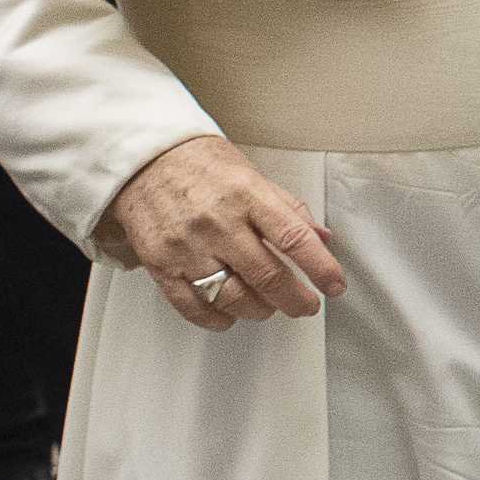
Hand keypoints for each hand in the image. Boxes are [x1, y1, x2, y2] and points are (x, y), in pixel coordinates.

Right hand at [102, 134, 346, 329]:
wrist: (144, 161)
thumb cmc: (202, 167)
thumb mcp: (253, 176)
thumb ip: (289, 210)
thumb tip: (323, 239)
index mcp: (248, 196)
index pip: (294, 238)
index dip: (320, 267)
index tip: (334, 285)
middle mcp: (218, 222)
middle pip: (266, 276)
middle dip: (295, 300)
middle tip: (306, 306)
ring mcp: (188, 246)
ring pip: (232, 296)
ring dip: (259, 310)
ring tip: (268, 306)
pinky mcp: (161, 264)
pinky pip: (192, 305)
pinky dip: (217, 318)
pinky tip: (230, 315)